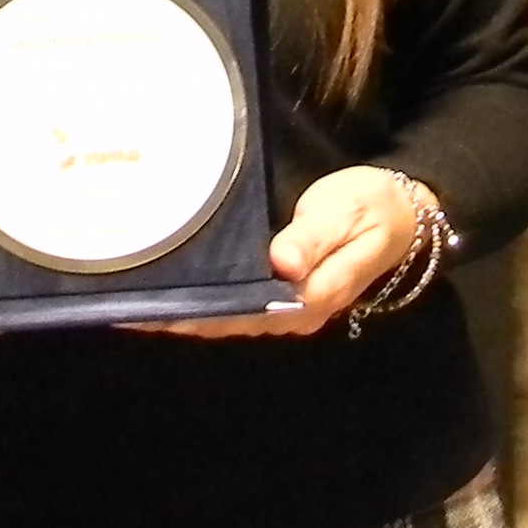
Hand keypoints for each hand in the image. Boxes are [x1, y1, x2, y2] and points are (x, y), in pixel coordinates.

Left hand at [157, 164, 425, 337]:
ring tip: (132, 294)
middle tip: (123, 298)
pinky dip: (203, 295)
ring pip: (227, 314)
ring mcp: (287, 305)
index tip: (153, 308)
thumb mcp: (348, 214)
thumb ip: (315, 238)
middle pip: (227, 319)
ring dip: (185, 307)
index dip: (197, 314)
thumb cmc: (374, 207)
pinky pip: (236, 300)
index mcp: (312, 297)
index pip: (243, 313)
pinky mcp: (281, 290)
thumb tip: (283, 263)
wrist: (404, 210)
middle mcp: (295, 311)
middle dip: (178, 314)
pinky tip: (172, 285)